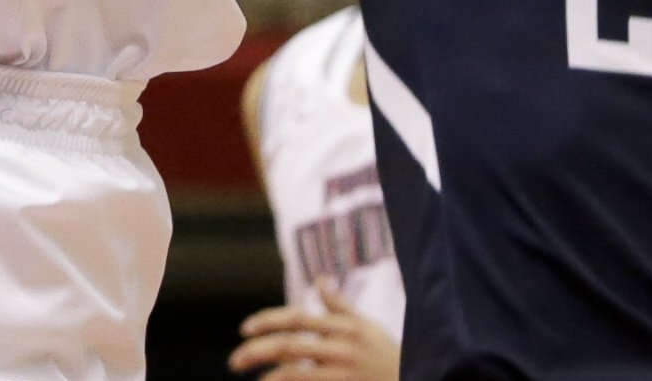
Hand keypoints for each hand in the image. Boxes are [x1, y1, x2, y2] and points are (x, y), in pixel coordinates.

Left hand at [231, 285, 397, 378]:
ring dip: (269, 378)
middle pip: (289, 345)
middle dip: (256, 352)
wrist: (417, 377)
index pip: (296, 318)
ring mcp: (344, 372)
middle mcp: (341, 347)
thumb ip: (340, 305)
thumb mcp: (366, 326)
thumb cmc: (386, 354)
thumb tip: (319, 279)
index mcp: (343, 326)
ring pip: (296, 373)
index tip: (244, 329)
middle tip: (234, 361)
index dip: (267, 321)